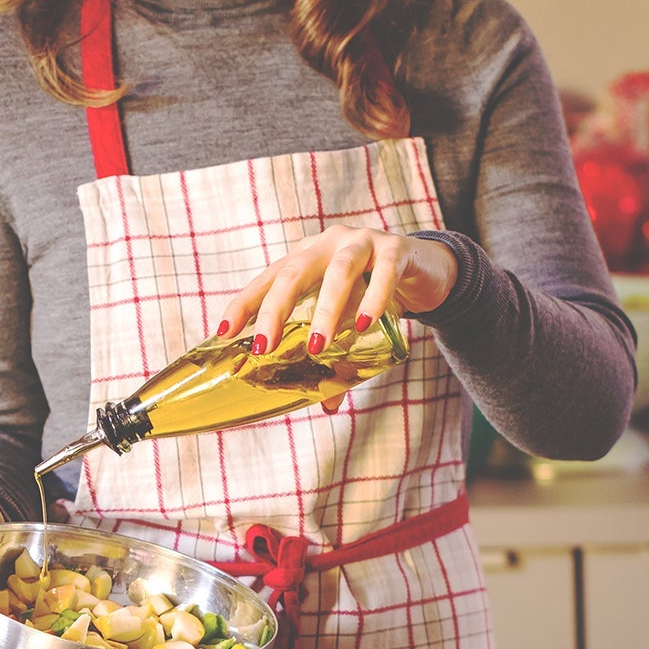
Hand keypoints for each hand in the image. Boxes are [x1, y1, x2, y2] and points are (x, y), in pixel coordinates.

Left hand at [217, 225, 457, 355]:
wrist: (426, 269)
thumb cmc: (373, 295)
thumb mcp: (348, 323)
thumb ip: (337, 359)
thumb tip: (326, 406)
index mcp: (307, 258)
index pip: (268, 279)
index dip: (244, 304)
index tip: (223, 332)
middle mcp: (328, 245)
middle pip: (293, 274)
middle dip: (275, 311)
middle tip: (263, 347)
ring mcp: (363, 242)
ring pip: (338, 272)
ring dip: (325, 311)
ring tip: (317, 347)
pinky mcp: (397, 249)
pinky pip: (384, 272)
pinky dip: (374, 298)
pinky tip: (364, 322)